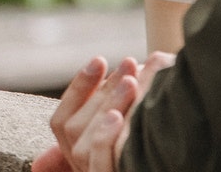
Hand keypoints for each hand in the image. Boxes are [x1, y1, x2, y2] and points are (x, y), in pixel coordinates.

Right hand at [32, 52, 174, 171]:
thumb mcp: (133, 124)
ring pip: (84, 144)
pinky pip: (99, 164)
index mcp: (81, 152)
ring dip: (105, 107)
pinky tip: (118, 117)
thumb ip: (120, 103)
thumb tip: (130, 62)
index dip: (78, 87)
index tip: (100, 60)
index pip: (63, 119)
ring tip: (130, 82)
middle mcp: (81, 166)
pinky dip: (104, 139)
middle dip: (102, 91)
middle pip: (74, 128)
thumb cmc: (156, 150)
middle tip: (128, 63)